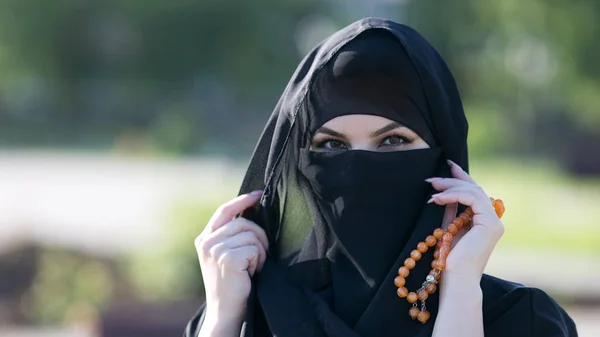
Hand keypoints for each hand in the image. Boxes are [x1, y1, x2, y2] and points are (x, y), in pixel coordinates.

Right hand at [194, 191, 268, 326]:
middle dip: (259, 235)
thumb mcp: (224, 253)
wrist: (225, 309)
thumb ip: (231, 234)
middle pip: (242, 222)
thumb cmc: (231, 282)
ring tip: (252, 266)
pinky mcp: (226, 259)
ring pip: (251, 235)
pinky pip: (254, 248)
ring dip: (260, 251)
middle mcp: (207, 242)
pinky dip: (259, 260)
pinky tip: (251, 272)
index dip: (242, 200)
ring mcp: (215, 250)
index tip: (258, 194)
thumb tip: (251, 210)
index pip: (224, 210)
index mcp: (204, 238)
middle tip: (260, 254)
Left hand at [426, 160, 503, 278]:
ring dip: (450, 186)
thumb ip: (451, 211)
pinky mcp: (490, 224)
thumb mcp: (449, 228)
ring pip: (474, 191)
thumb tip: (446, 193)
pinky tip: (438, 198)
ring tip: (432, 187)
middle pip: (474, 189)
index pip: (475, 192)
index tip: (448, 165)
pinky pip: (472, 199)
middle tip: (431, 179)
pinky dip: (454, 195)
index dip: (462, 177)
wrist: (456, 279)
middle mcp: (493, 220)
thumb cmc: (450, 260)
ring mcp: (494, 222)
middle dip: (452, 180)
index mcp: (484, 221)